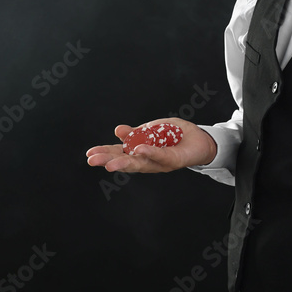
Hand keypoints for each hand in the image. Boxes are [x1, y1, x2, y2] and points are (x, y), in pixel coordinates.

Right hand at [85, 117, 216, 173]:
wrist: (202, 140)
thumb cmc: (177, 135)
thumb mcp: (154, 128)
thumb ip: (137, 132)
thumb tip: (118, 130)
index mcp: (141, 152)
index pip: (120, 153)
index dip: (105, 153)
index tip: (90, 153)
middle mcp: (149, 160)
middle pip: (126, 161)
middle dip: (108, 160)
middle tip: (92, 160)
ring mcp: (160, 162)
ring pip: (140, 163)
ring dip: (125, 163)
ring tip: (110, 163)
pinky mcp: (174, 160)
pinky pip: (160, 156)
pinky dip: (149, 153)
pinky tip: (138, 150)